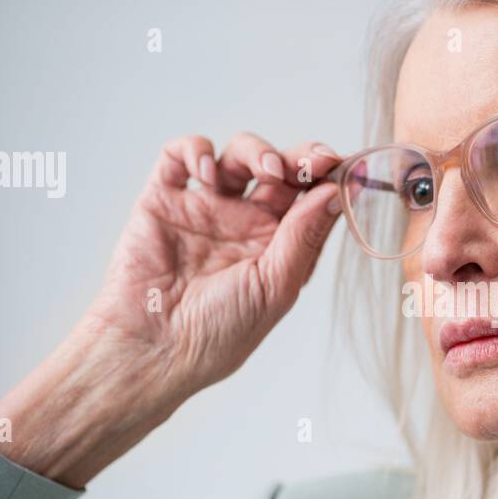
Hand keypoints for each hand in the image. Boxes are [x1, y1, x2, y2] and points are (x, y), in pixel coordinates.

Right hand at [82, 132, 343, 399]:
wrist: (153, 349)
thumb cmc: (217, 333)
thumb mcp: (274, 288)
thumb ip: (304, 237)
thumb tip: (337, 191)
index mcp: (276, 246)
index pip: (310, 199)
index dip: (328, 179)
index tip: (344, 166)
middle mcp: (243, 223)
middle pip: (280, 170)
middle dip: (301, 157)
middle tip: (315, 160)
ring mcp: (204, 208)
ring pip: (237, 155)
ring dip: (256, 150)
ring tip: (265, 170)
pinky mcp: (163, 199)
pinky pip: (179, 156)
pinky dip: (195, 149)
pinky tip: (207, 171)